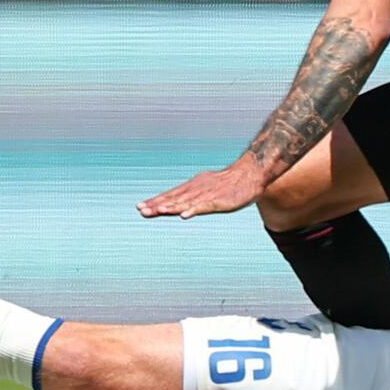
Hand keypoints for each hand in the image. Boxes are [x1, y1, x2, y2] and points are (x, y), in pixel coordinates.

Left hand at [138, 157, 269, 219]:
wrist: (249, 174)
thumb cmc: (228, 183)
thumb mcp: (207, 188)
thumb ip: (194, 198)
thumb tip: (181, 206)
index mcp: (192, 188)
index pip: (170, 196)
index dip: (155, 202)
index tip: (140, 207)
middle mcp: (196, 190)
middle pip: (173, 199)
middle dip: (156, 205)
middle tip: (140, 210)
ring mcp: (206, 195)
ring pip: (185, 203)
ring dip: (170, 208)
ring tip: (156, 212)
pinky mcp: (218, 201)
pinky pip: (203, 207)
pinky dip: (193, 210)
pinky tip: (184, 216)